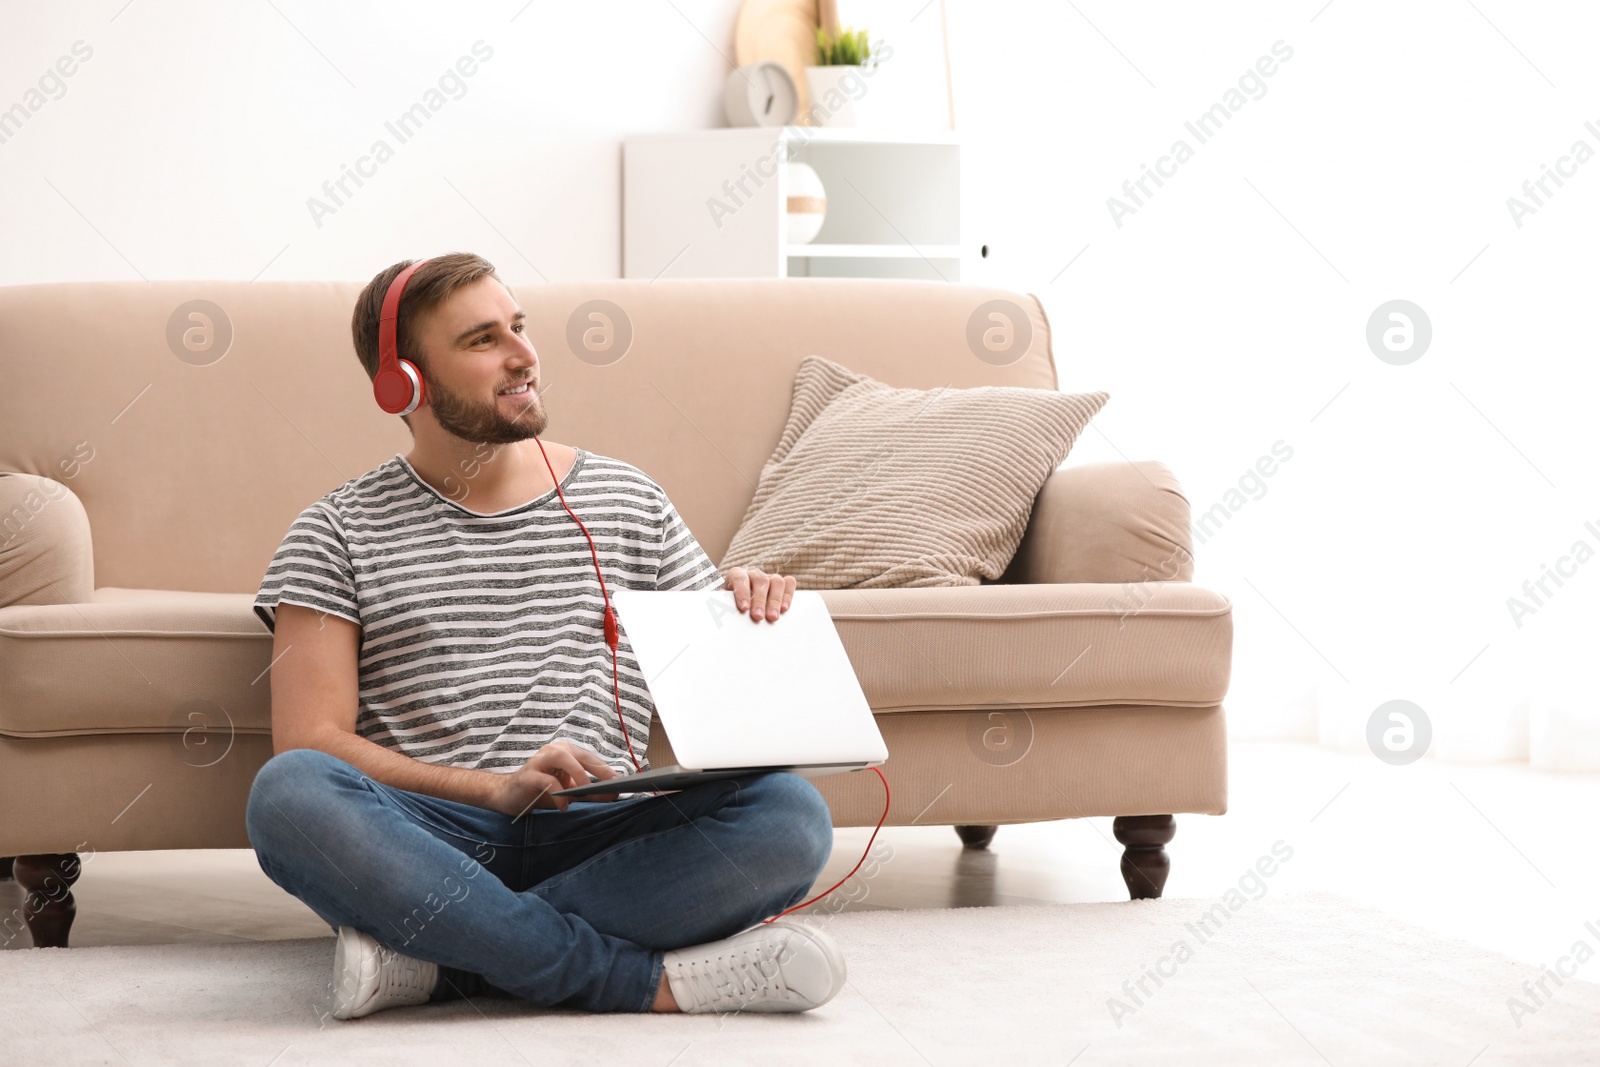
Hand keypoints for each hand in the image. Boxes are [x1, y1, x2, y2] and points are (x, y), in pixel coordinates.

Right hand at [487, 740, 621, 815]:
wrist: (508, 796)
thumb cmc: (540, 792)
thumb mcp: (568, 792)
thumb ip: (589, 792)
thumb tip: (612, 795)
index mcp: (566, 752)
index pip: (591, 759)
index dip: (607, 770)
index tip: (623, 783)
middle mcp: (554, 751)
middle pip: (581, 756)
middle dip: (599, 770)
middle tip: (612, 786)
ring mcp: (540, 760)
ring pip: (563, 758)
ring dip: (578, 774)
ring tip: (586, 791)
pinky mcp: (528, 775)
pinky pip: (546, 779)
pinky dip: (557, 792)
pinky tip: (564, 805)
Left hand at [723, 566, 795, 622]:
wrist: (740, 607)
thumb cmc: (730, 605)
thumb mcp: (723, 604)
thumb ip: (722, 605)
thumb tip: (722, 611)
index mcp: (736, 575)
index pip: (739, 577)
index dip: (742, 591)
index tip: (744, 608)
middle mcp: (754, 574)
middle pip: (760, 580)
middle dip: (760, 600)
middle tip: (758, 617)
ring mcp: (769, 577)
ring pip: (776, 581)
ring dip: (775, 600)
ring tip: (772, 617)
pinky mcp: (782, 584)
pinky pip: (789, 583)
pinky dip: (788, 595)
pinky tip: (784, 608)